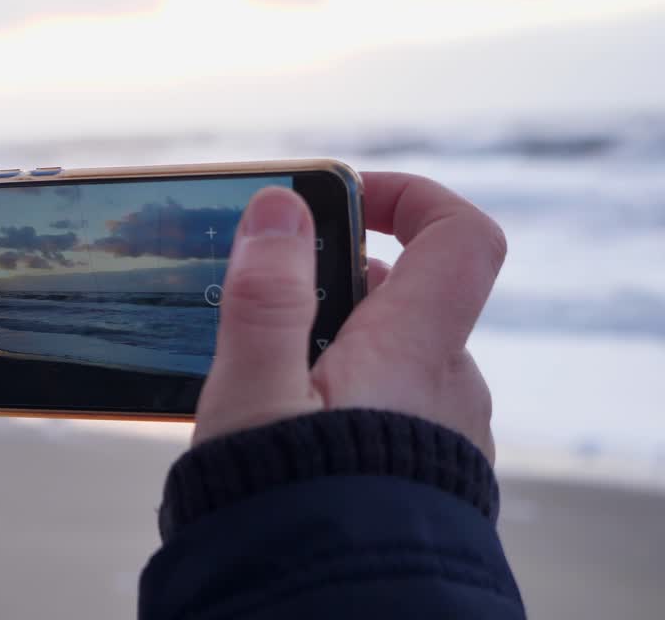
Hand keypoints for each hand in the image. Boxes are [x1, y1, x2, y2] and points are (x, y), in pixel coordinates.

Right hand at [193, 172, 505, 460]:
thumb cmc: (290, 515)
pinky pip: (395, 420)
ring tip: (264, 395)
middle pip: (405, 302)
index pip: (458, 236)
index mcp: (414, 353)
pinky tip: (292, 445)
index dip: (409, 197)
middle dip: (335, 294)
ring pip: (397, 364)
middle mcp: (448, 390)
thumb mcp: (254, 399)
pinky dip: (348, 409)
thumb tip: (281, 207)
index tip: (343, 203)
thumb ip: (266, 299)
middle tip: (264, 320)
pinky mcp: (431, 485)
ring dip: (336, 357)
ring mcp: (446, 442)